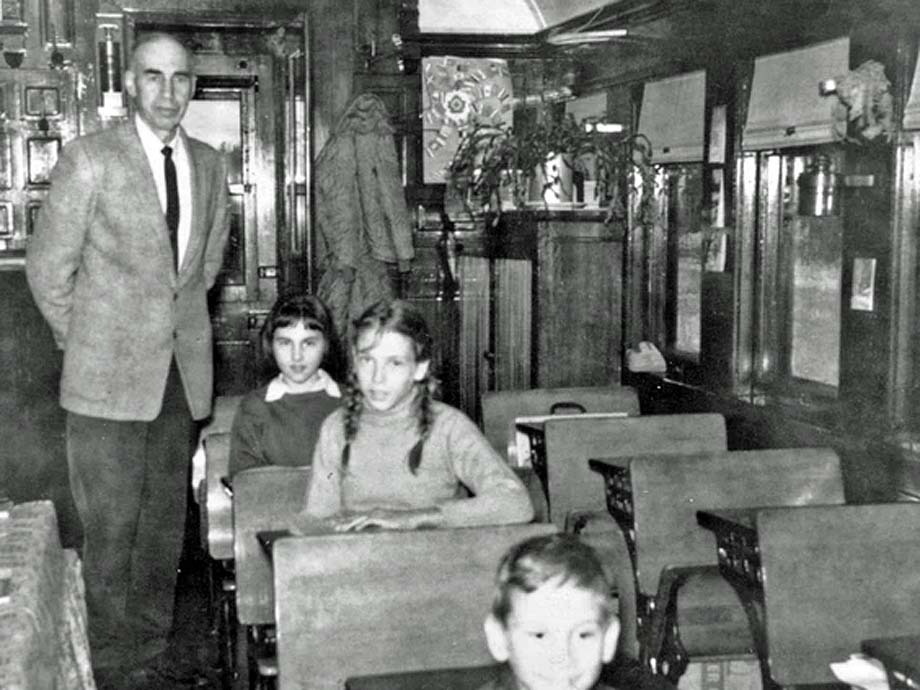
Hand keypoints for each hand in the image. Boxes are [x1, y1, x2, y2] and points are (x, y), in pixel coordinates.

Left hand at [326, 507, 441, 531]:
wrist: (415, 519)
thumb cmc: (404, 526)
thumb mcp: (390, 530)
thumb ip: (381, 532)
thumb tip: (375, 539)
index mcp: (374, 515)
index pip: (357, 518)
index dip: (346, 521)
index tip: (335, 525)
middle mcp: (374, 512)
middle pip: (354, 517)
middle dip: (341, 520)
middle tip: (330, 524)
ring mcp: (377, 514)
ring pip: (358, 518)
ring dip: (347, 523)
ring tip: (337, 528)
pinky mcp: (382, 517)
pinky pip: (368, 521)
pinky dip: (359, 524)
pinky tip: (353, 529)